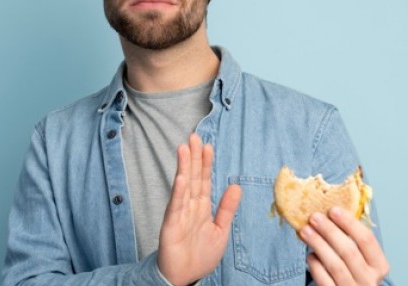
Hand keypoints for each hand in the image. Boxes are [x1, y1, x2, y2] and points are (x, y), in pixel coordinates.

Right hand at [157, 134, 241, 285]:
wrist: (184, 277)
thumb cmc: (200, 255)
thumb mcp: (220, 230)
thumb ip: (227, 208)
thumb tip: (236, 186)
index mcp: (202, 207)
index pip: (204, 180)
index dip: (206, 163)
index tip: (207, 146)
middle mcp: (189, 206)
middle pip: (193, 177)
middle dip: (194, 157)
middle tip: (194, 137)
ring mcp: (179, 214)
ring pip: (183, 186)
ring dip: (185, 167)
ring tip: (185, 149)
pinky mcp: (171, 225)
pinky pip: (176, 206)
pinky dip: (179, 192)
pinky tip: (181, 178)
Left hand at [300, 207, 388, 285]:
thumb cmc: (354, 272)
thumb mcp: (362, 259)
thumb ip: (353, 240)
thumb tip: (332, 211)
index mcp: (379, 266)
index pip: (367, 239)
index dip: (349, 223)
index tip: (333, 210)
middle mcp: (369, 280)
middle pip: (349, 251)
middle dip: (330, 231)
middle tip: (314, 217)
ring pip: (335, 265)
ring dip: (318, 244)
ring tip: (305, 231)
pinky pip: (324, 280)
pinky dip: (316, 265)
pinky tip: (310, 255)